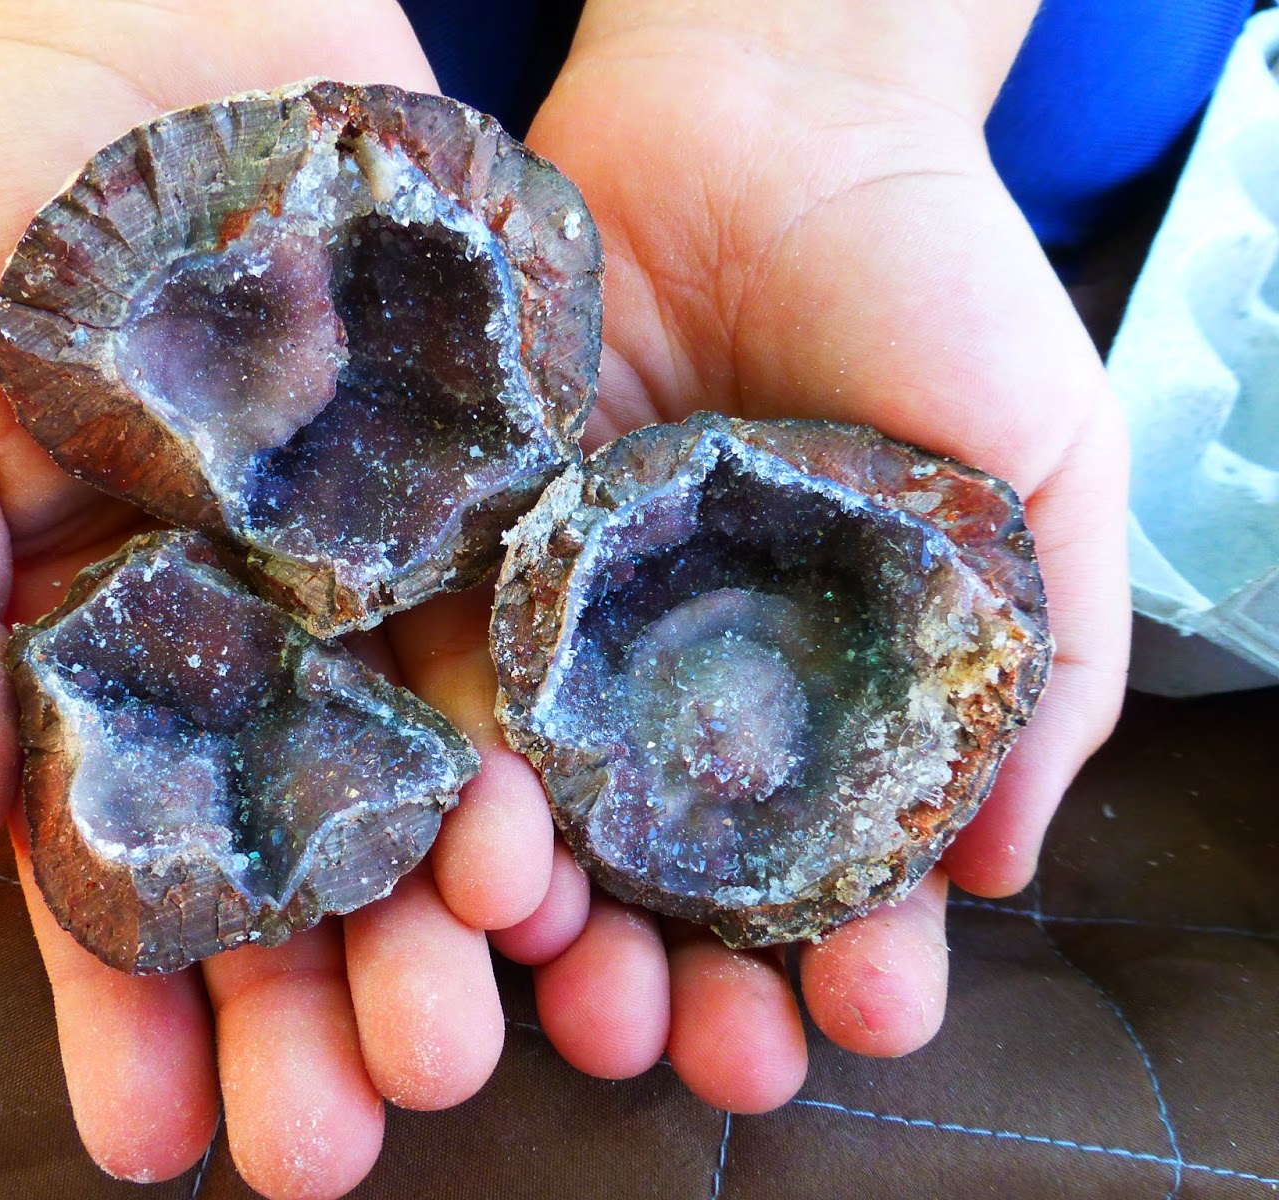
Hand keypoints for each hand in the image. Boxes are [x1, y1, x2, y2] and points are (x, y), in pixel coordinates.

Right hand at [0, 3, 509, 1195]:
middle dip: (313, 1009)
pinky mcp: (497, 498)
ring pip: (425, 788)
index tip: (158, 1146)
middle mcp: (259, 647)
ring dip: (442, 928)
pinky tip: (562, 876)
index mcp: (104, 652)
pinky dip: (542, 759)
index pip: (118, 871)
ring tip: (466, 1048)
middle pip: (294, 866)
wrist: (163, 16)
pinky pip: (527, 646)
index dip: (129, 1018)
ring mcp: (386, 582)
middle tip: (343, 1140)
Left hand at [392, 0, 1129, 1110]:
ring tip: (574, 982)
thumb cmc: (938, 287)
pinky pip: (447, 679)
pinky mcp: (468, 548)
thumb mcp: (1040, 474)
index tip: (869, 1010)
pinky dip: (454, 773)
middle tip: (692, 1049)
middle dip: (683, 979)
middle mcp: (682, 684)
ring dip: (552, 921)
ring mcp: (565, 625)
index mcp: (821, 690)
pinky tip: (471, 850)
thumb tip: (1006, 866)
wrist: (779, 116)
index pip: (832, 869)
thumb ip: (1042, 666)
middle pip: (670, 877)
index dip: (857, 957)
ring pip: (546, 812)